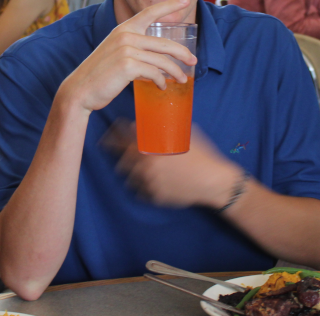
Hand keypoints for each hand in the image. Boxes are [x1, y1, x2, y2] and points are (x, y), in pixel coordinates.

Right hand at [58, 0, 196, 113]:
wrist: (80, 90)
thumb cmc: (101, 74)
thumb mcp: (117, 52)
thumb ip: (135, 48)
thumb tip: (160, 57)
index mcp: (124, 29)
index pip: (150, 12)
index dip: (170, 5)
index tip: (186, 0)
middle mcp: (126, 35)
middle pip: (165, 43)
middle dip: (182, 53)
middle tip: (193, 61)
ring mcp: (127, 49)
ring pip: (162, 61)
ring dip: (175, 72)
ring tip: (182, 80)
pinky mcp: (128, 65)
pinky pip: (154, 73)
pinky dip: (161, 81)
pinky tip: (162, 86)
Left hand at [104, 121, 239, 207]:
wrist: (212, 181)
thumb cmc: (202, 156)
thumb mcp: (185, 136)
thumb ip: (165, 129)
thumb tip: (154, 123)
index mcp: (151, 148)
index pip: (122, 140)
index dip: (113, 137)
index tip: (107, 136)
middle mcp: (145, 166)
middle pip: (122, 162)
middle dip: (123, 158)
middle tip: (128, 157)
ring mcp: (148, 183)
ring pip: (130, 178)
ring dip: (134, 173)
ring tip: (145, 171)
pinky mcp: (154, 197)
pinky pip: (141, 191)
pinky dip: (145, 187)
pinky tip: (157, 182)